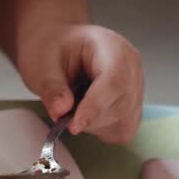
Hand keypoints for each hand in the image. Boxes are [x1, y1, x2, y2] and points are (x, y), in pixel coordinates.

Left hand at [17, 24, 143, 143]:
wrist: (60, 47)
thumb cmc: (54, 49)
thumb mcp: (42, 63)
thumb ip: (51, 86)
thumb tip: (61, 110)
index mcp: (113, 47)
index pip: (114, 81)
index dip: (96, 106)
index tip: (73, 125)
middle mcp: (131, 67)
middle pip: (122, 105)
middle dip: (90, 119)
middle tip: (63, 115)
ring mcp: (136, 87)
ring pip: (125, 122)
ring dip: (95, 126)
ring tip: (74, 108)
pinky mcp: (133, 106)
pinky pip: (124, 130)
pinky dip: (102, 131)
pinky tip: (86, 115)